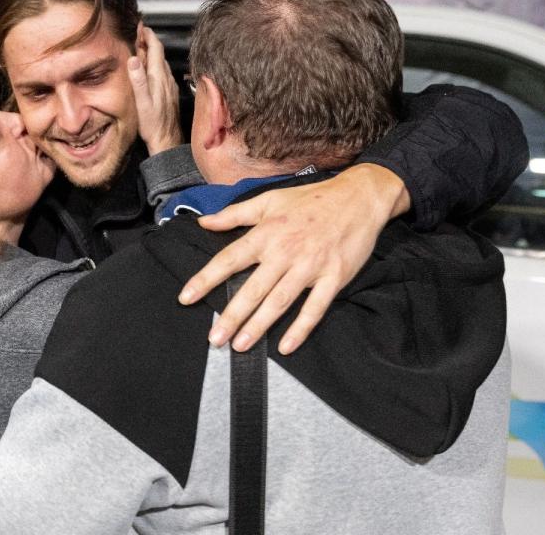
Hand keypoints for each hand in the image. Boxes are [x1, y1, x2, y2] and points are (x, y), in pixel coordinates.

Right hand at [129, 24, 181, 155]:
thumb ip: (138, 80)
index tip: (140, 26)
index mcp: (159, 77)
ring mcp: (170, 86)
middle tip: (136, 36)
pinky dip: (154, 66)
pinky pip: (162, 73)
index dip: (148, 35)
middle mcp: (167, 78)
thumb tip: (134, 59)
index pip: (156, 48)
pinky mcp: (169, 93)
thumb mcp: (142, 102)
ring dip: (151, 54)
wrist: (167, 140)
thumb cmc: (153, 124)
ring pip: (161, 63)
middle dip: (148, 42)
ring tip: (140, 51)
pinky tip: (148, 72)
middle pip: (159, 53)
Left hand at [178, 164, 411, 354]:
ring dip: (259, 325)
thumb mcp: (268, 200)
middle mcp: (285, 252)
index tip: (186, 297)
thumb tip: (204, 222)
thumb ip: (234, 214)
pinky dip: (301, 328)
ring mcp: (310, 266)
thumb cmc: (310, 199)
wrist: (358, 197)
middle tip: (214, 338)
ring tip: (240, 345)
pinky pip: (315, 308)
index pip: (229, 259)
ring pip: (280, 301)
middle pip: (253, 288)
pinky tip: (286, 346)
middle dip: (232, 315)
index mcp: (267, 234)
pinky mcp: (334, 277)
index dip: (206, 279)